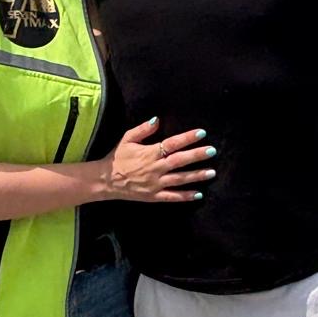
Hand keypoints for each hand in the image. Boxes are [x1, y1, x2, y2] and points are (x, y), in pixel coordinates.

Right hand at [101, 118, 216, 203]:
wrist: (106, 180)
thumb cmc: (117, 158)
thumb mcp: (126, 139)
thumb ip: (143, 130)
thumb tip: (157, 119)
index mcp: (150, 153)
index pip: (172, 143)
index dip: (187, 138)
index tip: (201, 133)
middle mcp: (155, 168)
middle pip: (180, 160)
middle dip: (197, 155)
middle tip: (212, 151)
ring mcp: (155, 184)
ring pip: (180, 179)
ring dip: (197, 175)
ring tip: (212, 172)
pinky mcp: (154, 196)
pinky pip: (172, 197)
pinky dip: (185, 196)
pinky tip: (198, 194)